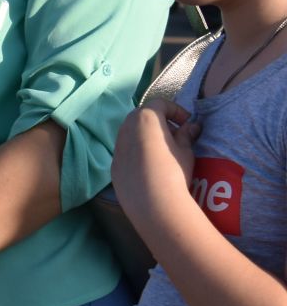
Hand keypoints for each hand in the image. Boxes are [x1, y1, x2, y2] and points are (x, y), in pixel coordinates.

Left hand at [112, 101, 197, 220]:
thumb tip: (192, 126)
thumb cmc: (174, 170)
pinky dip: (137, 152)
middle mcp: (126, 128)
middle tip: (176, 136)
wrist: (153, 202)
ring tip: (164, 151)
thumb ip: (186, 135)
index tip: (187, 123)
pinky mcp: (113, 165)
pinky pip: (126, 151)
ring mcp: (117, 147)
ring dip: (146, 136)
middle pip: (142, 116)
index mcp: (145, 118)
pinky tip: (150, 167)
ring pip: (131, 133)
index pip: (159, 104)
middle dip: (160, 121)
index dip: (176, 110)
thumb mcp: (186, 150)